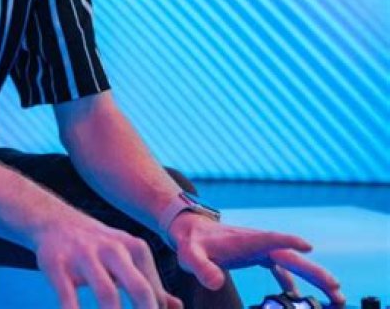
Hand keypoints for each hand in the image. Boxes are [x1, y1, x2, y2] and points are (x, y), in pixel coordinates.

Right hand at [35, 216, 182, 308]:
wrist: (54, 221)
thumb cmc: (97, 247)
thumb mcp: (126, 256)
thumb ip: (150, 283)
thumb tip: (177, 308)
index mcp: (134, 249)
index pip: (154, 293)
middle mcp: (113, 250)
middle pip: (139, 289)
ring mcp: (84, 256)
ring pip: (107, 294)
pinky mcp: (58, 265)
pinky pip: (68, 298)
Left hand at [168, 213, 345, 305]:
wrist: (189, 230)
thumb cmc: (190, 242)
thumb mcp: (191, 256)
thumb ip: (201, 268)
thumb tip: (214, 282)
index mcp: (245, 241)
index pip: (270, 239)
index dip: (288, 242)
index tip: (307, 246)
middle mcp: (257, 242)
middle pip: (290, 255)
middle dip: (314, 272)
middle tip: (337, 291)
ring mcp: (259, 248)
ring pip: (291, 261)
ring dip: (312, 277)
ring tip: (334, 297)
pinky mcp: (257, 254)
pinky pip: (281, 266)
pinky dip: (293, 279)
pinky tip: (297, 295)